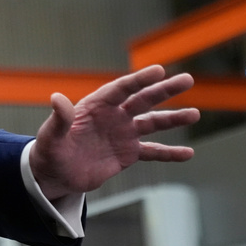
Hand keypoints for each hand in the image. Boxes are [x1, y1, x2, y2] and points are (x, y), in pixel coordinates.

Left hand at [29, 65, 199, 200]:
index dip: (139, 80)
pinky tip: (188, 153)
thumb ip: (58, 119)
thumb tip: (57, 98)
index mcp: (95, 106)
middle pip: (142, 100)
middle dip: (164, 90)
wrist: (56, 174)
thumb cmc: (50, 151)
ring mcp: (123, 134)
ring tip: (194, 113)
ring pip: (152, 123)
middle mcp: (113, 116)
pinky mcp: (128, 153)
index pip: (121, 89)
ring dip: (173, 119)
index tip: (159, 70)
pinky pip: (153, 151)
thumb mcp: (51, 136)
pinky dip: (169, 153)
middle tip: (187, 79)